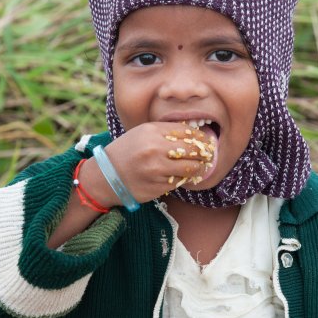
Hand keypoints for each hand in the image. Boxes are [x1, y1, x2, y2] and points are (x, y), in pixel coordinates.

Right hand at [83, 122, 215, 205]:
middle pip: (192, 150)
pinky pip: (179, 182)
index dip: (202, 138)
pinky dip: (185, 179)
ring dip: (200, 168)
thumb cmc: (127, 151)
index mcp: (151, 132)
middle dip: (205, 153)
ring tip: (203, 166)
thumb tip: (194, 132)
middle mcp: (154, 150)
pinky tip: (187, 176)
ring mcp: (155, 170)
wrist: (106, 175)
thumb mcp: (143, 133)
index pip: (187, 132)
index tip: (207, 141)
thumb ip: (166, 131)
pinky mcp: (157, 187)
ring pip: (190, 168)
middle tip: (210, 155)